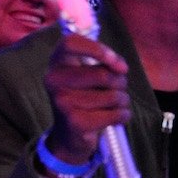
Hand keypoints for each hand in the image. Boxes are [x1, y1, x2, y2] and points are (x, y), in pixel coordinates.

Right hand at [42, 31, 131, 165]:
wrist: (69, 135)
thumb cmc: (85, 96)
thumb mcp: (88, 73)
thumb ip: (104, 62)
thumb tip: (120, 68)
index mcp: (57, 62)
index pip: (71, 43)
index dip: (98, 49)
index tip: (117, 63)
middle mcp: (54, 80)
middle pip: (103, 74)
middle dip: (120, 82)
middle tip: (118, 87)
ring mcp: (62, 102)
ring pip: (112, 96)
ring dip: (122, 100)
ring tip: (114, 104)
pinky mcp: (75, 122)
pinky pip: (114, 114)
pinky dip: (123, 115)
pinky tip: (116, 117)